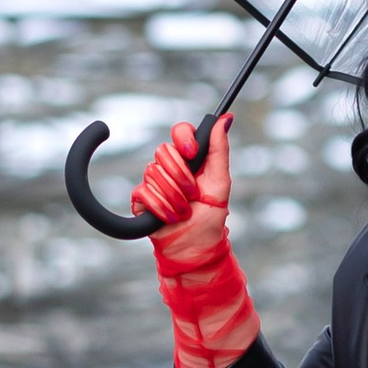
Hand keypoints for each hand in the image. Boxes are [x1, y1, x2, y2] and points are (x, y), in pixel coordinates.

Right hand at [131, 111, 231, 256]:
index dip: (183, 138)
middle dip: (180, 176)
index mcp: (190, 159)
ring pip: (153, 172)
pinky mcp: (141, 199)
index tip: (192, 152)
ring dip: (173, 197)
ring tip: (184, 212)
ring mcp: (154, 182)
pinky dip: (160, 207)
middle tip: (192, 194)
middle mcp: (170, 167)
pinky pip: (143, 191)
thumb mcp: (220, 182)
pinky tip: (170, 218)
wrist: (194, 249)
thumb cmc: (210, 218)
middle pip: (163, 150)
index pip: (180, 132)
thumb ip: (219, 150)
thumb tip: (226, 118)